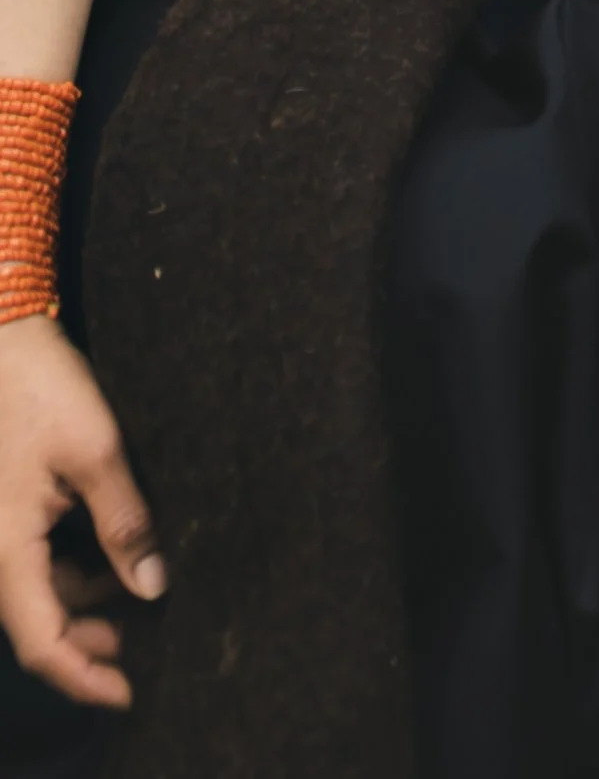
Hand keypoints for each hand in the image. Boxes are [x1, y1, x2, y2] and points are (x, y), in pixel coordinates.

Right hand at [0, 318, 162, 707]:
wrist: (3, 338)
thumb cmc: (41, 389)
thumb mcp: (96, 452)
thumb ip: (124, 522)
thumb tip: (151, 585)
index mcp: (6, 550)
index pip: (41, 643)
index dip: (83, 677)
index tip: (126, 693)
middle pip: (35, 625)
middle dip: (85, 646)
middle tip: (138, 646)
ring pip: (35, 593)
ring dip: (79, 606)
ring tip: (132, 596)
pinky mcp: (6, 510)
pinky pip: (33, 561)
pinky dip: (69, 572)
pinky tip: (107, 557)